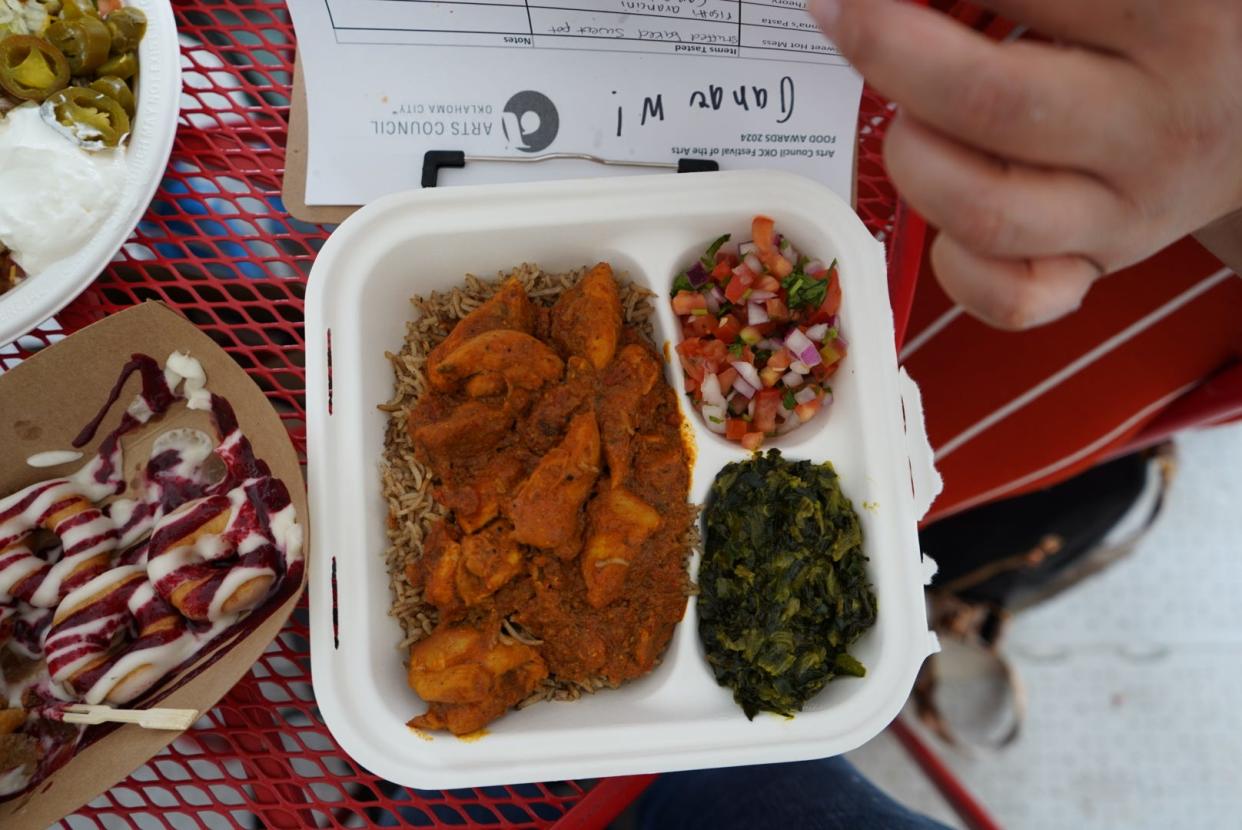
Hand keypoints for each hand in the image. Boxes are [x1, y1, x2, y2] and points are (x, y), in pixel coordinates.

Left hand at [810, 0, 1241, 328]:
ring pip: (984, 209)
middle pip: (985, 99)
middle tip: (846, 13)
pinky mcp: (1100, 263)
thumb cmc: (1185, 22)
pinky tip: (944, 212)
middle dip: (886, 52)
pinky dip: (956, 264)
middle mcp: (1154, 122)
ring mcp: (1127, 210)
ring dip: (913, 157)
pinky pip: (1012, 297)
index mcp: (1177, 15)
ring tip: (910, 116)